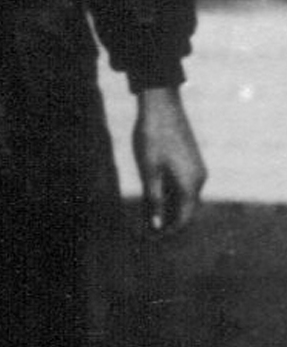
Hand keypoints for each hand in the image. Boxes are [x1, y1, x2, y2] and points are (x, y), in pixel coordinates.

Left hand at [133, 86, 206, 233]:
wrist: (161, 105)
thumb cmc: (152, 137)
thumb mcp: (149, 171)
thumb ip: (154, 199)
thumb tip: (156, 225)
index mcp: (191, 184)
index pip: (183, 218)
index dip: (168, 232)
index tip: (151, 241)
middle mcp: (199, 179)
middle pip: (186, 209)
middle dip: (168, 223)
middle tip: (146, 233)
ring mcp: (196, 169)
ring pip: (184, 197)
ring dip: (168, 208)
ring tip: (146, 218)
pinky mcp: (190, 160)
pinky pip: (182, 185)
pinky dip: (169, 194)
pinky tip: (153, 197)